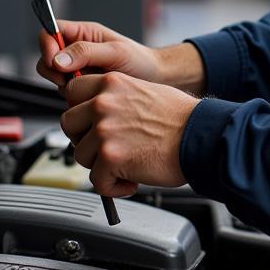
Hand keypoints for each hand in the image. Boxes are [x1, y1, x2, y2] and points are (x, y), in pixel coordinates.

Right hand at [36, 20, 204, 93]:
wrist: (154, 81)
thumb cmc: (140, 61)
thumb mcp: (116, 52)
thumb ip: (86, 52)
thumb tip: (59, 58)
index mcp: (83, 33)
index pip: (51, 31)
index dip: (47, 45)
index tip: (55, 61)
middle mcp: (76, 49)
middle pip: (46, 55)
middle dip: (53, 69)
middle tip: (69, 78)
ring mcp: (76, 69)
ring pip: (53, 75)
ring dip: (64, 83)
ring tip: (88, 84)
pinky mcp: (79, 86)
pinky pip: (64, 91)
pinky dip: (72, 95)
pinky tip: (91, 93)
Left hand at [61, 72, 200, 194]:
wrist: (200, 137)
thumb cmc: (180, 119)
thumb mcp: (144, 90)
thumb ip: (116, 97)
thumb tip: (96, 113)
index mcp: (112, 83)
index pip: (72, 92)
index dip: (80, 111)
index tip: (89, 121)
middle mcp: (104, 104)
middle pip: (69, 124)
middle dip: (85, 139)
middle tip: (106, 146)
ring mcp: (105, 131)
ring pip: (81, 155)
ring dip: (100, 165)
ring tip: (125, 164)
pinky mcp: (110, 158)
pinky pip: (97, 181)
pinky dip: (112, 187)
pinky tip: (131, 179)